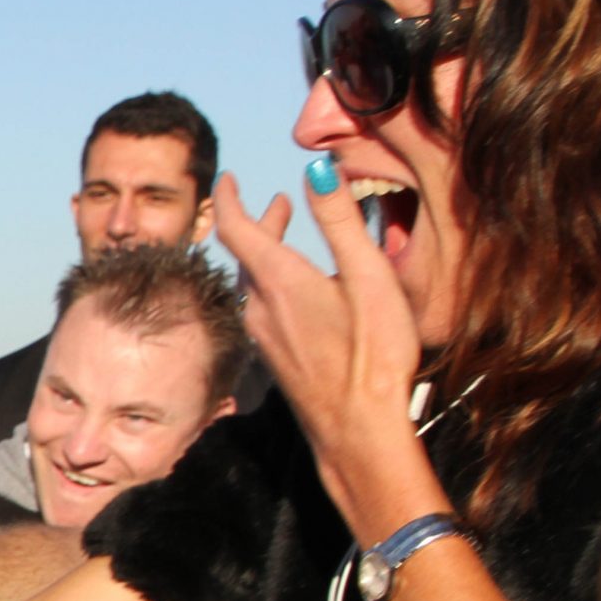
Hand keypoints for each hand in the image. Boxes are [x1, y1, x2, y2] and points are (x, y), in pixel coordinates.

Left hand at [211, 168, 450, 545]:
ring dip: (268, 256)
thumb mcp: (368, 275)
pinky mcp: (275, 359)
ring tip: (287, 239)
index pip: (236, 228)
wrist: (357, 431)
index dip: (230, 198)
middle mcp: (260, 308)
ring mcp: (265, 337)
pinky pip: (263, 310)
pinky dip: (273, 285)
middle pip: (246, 255)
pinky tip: (299, 292)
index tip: (228, 177)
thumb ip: (340, 221)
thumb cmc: (372, 354)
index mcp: (279, 281)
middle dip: (259, 224)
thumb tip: (317, 170)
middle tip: (277, 203)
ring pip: (254, 284)